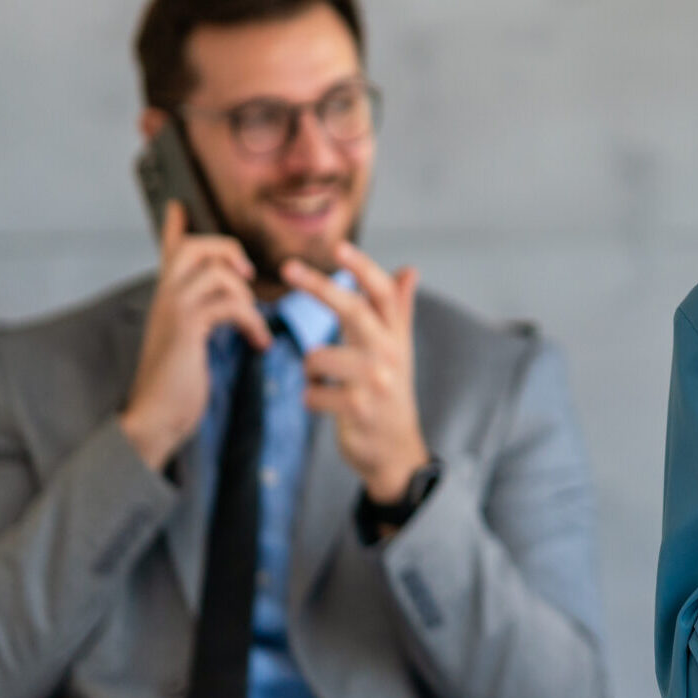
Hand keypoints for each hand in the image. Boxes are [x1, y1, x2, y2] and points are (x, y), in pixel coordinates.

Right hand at [119, 200, 269, 470]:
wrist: (155, 417)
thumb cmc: (176, 385)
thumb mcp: (189, 345)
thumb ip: (202, 320)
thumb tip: (222, 309)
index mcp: (166, 298)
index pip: (169, 250)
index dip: (175, 226)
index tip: (179, 207)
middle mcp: (165, 296)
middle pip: (196, 247)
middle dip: (228, 252)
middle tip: (247, 277)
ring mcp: (173, 309)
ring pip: (216, 272)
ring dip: (247, 298)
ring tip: (255, 328)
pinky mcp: (187, 327)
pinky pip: (229, 305)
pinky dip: (252, 322)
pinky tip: (258, 344)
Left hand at [283, 243, 428, 502]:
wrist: (396, 452)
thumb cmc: (389, 395)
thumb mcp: (398, 351)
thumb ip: (399, 310)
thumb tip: (410, 269)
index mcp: (395, 337)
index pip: (383, 293)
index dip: (362, 268)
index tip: (338, 246)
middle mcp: (390, 355)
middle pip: (354, 310)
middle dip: (319, 287)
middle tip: (287, 268)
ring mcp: (376, 383)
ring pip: (319, 356)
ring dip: (309, 367)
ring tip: (323, 380)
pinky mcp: (359, 409)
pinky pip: (312, 393)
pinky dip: (310, 397)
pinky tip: (326, 404)